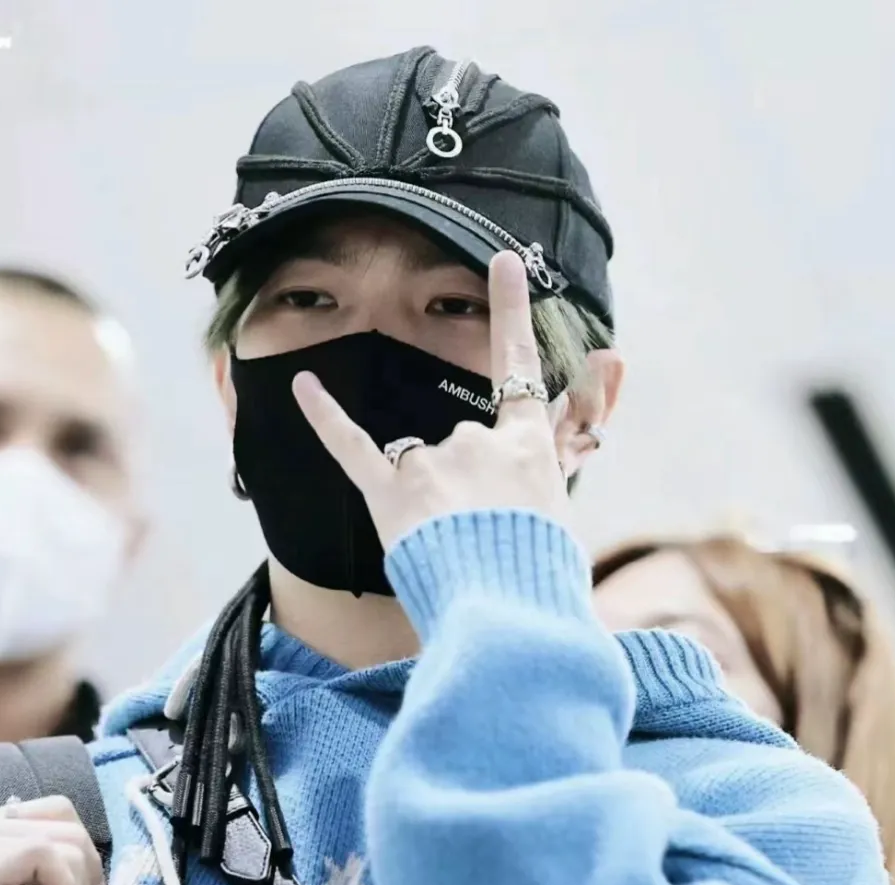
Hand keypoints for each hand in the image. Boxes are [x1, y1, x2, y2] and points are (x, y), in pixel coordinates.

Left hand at [291, 251, 569, 550]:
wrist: (508, 614)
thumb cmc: (541, 579)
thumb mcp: (569, 517)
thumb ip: (567, 458)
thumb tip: (591, 393)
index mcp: (528, 450)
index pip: (521, 368)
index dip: (512, 312)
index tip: (504, 260)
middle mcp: (478, 443)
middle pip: (463, 448)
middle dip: (466, 491)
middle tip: (483, 546)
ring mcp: (432, 465)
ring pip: (421, 465)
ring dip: (429, 504)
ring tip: (449, 555)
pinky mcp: (391, 494)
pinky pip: (352, 446)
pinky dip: (326, 414)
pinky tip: (303, 384)